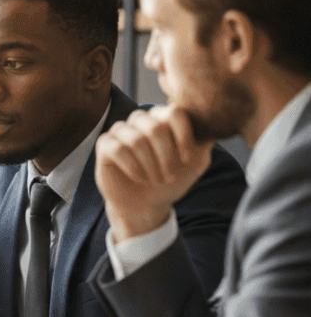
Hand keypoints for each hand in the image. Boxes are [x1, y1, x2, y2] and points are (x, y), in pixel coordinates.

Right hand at [95, 105, 212, 242]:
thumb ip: (204, 142)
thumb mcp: (196, 163)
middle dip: (165, 156)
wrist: (146, 204)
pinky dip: (132, 167)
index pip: (174, 112)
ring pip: (136, 139)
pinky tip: (139, 177)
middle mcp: (141, 120)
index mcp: (163, 118)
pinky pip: (118, 149)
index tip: (186, 159)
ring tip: (154, 179)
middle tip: (169, 176)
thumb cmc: (170, 180)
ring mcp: (121, 130)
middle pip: (155, 127)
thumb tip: (210, 125)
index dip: (183, 136)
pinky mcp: (104, 144)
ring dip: (150, 165)